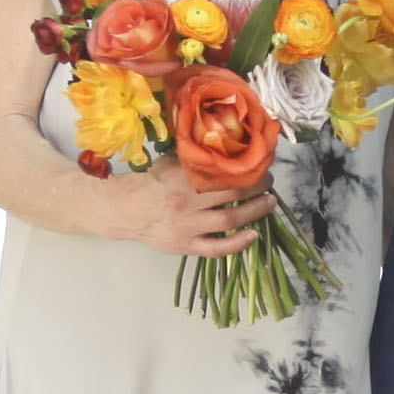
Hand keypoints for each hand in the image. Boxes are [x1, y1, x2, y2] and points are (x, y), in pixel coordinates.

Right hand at [108, 158, 270, 259]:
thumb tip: (221, 145)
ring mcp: (188, 225)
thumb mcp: (169, 163)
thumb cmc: (150, 184)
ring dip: (255, 210)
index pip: (223, 170)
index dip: (246, 167)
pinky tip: (253, 235)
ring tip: (269, 202)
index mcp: (183, 177)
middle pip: (232, 192)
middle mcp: (188, 201)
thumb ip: (192, 158)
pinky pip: (217, 248)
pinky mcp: (186, 245)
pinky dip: (238, 243)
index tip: (259, 163)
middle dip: (256, 185)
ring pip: (230, 217)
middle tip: (268, 181)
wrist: (125, 210)